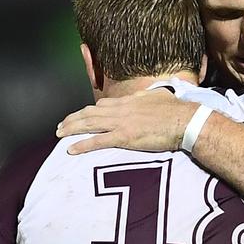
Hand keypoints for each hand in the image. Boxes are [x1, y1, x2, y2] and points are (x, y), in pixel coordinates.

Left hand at [56, 89, 198, 153]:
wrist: (184, 121)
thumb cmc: (176, 110)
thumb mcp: (159, 96)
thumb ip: (147, 96)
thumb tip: (146, 95)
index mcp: (128, 101)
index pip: (102, 104)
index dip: (88, 111)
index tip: (80, 115)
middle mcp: (120, 110)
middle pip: (89, 113)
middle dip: (73, 119)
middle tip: (60, 125)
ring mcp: (121, 123)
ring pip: (89, 124)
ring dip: (71, 129)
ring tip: (59, 134)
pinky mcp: (124, 137)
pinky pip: (97, 141)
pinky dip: (82, 145)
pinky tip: (71, 149)